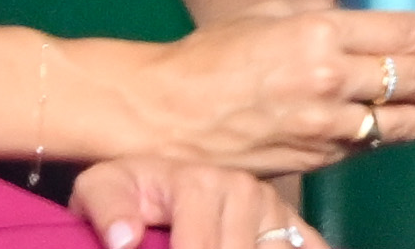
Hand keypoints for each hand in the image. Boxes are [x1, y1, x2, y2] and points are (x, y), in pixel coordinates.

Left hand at [71, 157, 309, 248]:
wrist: (158, 174)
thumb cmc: (131, 188)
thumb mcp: (102, 188)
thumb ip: (107, 212)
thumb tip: (125, 241)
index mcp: (201, 184)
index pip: (200, 248)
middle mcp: (246, 191)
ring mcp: (273, 208)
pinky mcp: (293, 223)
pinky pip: (312, 246)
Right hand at [108, 2, 414, 176]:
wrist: (165, 115)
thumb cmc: (211, 57)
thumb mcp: (271, 14)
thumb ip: (324, 15)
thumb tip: (364, 17)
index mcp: (321, 34)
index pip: (406, 34)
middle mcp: (329, 81)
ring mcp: (323, 128)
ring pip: (401, 125)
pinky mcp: (313, 161)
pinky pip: (366, 150)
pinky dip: (394, 139)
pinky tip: (410, 131)